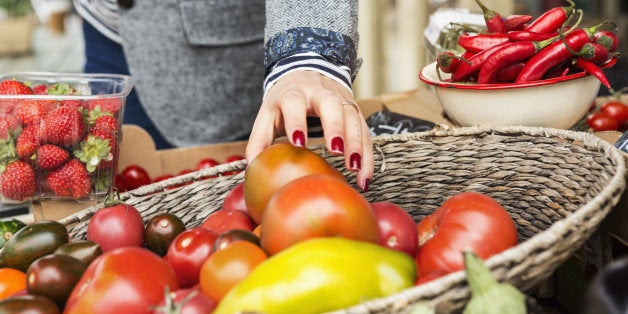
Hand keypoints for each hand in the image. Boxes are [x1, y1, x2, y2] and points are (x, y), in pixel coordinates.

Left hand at [245, 70, 372, 190]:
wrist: (307, 72)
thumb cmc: (284, 100)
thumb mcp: (268, 114)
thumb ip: (259, 139)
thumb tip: (252, 170)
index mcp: (293, 93)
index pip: (294, 103)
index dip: (297, 121)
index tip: (298, 143)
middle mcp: (319, 93)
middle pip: (331, 105)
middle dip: (335, 127)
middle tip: (336, 151)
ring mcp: (341, 100)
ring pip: (353, 118)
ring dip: (357, 144)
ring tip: (355, 170)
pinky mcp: (355, 111)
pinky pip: (365, 132)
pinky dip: (367, 155)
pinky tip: (364, 178)